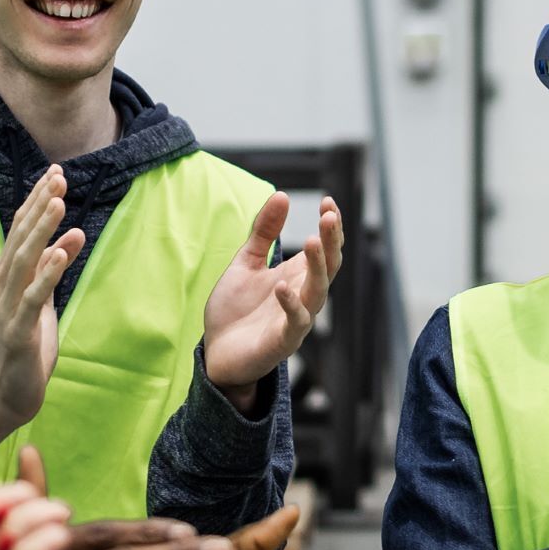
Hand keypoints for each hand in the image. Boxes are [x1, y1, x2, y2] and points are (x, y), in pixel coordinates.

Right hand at [0, 166, 88, 437]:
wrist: (2, 394)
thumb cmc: (23, 347)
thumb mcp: (42, 301)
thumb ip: (51, 268)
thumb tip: (71, 234)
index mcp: (6, 277)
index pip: (21, 231)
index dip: (37, 201)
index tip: (54, 173)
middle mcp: (2, 286)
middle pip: (21, 237)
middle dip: (40, 205)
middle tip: (58, 175)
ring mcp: (7, 307)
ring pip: (24, 260)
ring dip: (41, 230)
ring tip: (58, 202)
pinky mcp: (18, 330)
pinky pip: (33, 297)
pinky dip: (46, 273)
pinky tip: (60, 252)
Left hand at [203, 193, 344, 412]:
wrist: (217, 354)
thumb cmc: (236, 311)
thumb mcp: (246, 263)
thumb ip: (263, 233)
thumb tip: (281, 195)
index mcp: (298, 276)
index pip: (325, 247)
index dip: (330, 226)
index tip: (327, 200)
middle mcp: (304, 295)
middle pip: (329, 265)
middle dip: (331, 241)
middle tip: (329, 216)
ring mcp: (296, 319)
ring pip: (318, 291)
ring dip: (318, 266)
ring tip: (311, 240)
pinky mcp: (283, 342)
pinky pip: (296, 322)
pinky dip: (292, 304)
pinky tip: (282, 285)